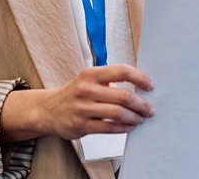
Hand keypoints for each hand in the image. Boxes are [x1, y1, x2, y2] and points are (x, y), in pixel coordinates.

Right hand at [2, 64, 154, 141]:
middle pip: (123, 96)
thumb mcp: (88, 80)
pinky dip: (124, 128)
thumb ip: (109, 81)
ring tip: (140, 119)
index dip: (140, 78)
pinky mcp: (81, 125)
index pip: (121, 71)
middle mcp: (86, 89)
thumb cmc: (74, 94)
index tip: (150, 86)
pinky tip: (129, 127)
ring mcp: (83, 108)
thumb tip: (139, 89)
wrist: (48, 109)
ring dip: (134, 118)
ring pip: (118, 113)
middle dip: (141, 104)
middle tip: (149, 109)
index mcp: (91, 74)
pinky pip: (109, 128)